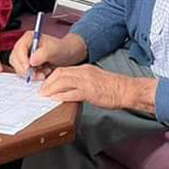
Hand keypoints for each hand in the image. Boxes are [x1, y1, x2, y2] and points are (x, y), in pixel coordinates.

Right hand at [9, 32, 87, 80]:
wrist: (67, 55)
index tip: (28, 68)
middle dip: (26, 69)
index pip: (19, 49)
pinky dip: (32, 75)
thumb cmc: (62, 49)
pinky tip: (42, 73)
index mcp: (29, 37)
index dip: (22, 60)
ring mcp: (24, 55)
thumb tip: (31, 60)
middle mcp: (24, 45)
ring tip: (44, 73)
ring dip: (30, 74)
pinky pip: (23, 72)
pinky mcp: (26, 64)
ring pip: (18, 67)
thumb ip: (44, 53)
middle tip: (38, 74)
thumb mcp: (55, 49)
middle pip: (15, 59)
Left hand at [40, 64, 155, 112]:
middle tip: (42, 90)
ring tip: (45, 95)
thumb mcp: (96, 78)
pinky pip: (72, 93)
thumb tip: (71, 88)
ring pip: (63, 82)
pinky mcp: (90, 92)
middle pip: (60, 73)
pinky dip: (61, 96)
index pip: (63, 69)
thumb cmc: (114, 86)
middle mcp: (84, 72)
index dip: (52, 77)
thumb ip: (83, 80)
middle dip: (48, 82)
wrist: (127, 89)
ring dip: (51, 89)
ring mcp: (87, 82)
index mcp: (85, 68)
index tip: (46, 84)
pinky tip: (56, 99)